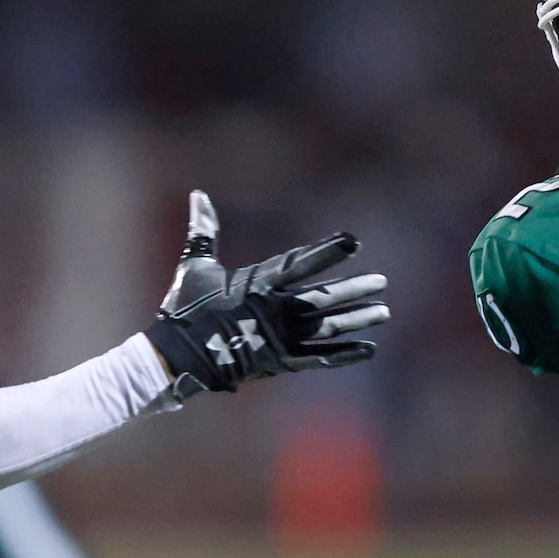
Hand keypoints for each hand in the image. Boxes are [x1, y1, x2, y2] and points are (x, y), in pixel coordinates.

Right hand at [140, 191, 390, 395]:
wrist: (175, 358)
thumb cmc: (184, 308)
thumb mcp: (194, 266)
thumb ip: (204, 231)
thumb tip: (198, 194)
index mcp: (255, 284)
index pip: (298, 263)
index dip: (327, 252)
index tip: (352, 242)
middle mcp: (272, 311)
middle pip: (321, 298)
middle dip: (353, 289)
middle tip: (382, 281)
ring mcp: (277, 339)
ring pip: (326, 328)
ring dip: (356, 319)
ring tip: (384, 312)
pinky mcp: (278, 363)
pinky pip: (318, 359)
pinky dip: (344, 354)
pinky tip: (369, 349)